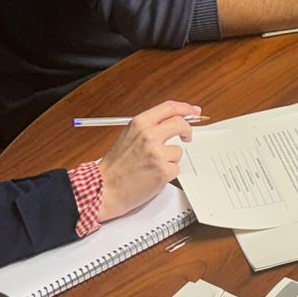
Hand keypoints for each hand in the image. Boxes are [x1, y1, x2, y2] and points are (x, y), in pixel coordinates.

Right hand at [99, 99, 200, 217]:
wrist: (105, 188)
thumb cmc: (115, 166)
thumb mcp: (128, 136)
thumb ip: (149, 127)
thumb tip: (170, 121)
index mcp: (140, 124)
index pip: (169, 108)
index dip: (185, 108)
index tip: (193, 111)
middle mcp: (149, 135)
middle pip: (180, 124)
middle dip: (187, 130)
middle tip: (187, 136)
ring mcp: (157, 153)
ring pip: (178, 150)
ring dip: (171, 159)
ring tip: (153, 166)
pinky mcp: (163, 170)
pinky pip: (176, 168)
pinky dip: (168, 172)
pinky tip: (154, 175)